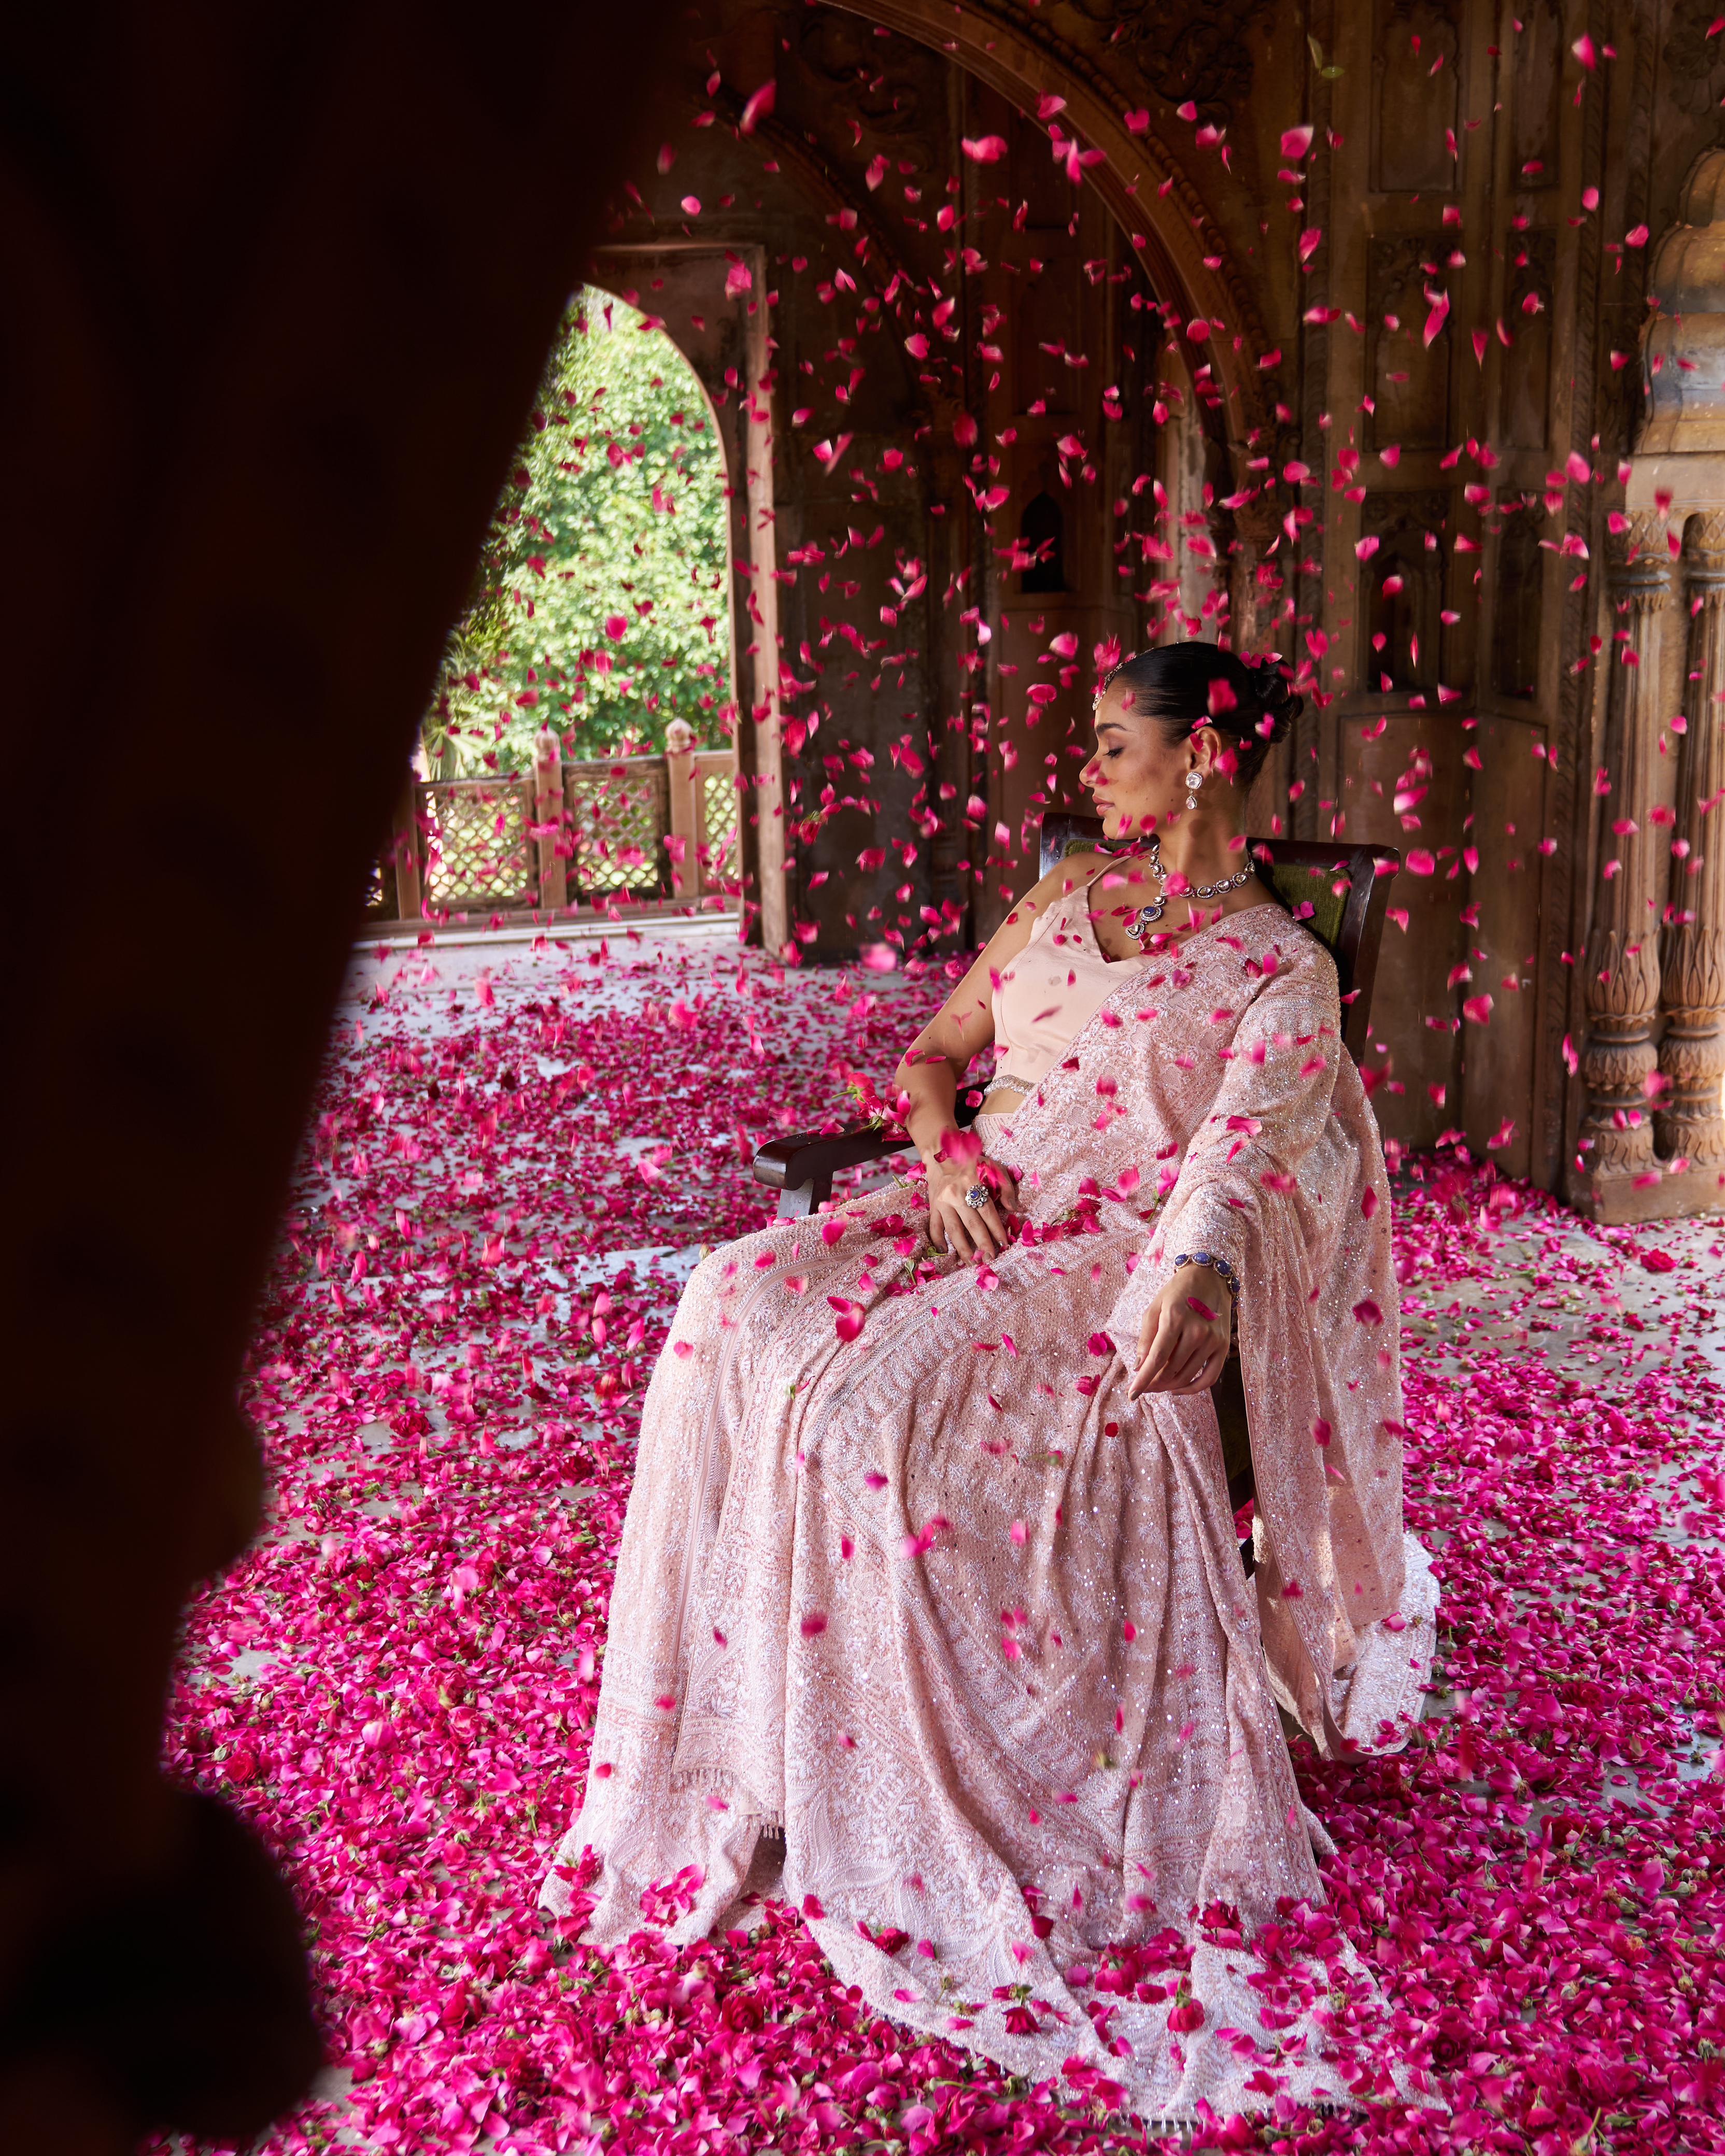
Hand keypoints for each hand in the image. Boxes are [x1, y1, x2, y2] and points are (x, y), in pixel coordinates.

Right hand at [925, 1142, 1025, 1260]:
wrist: (940, 1154)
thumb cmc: (972, 1162)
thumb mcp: (992, 1167)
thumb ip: (1005, 1186)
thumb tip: (1014, 1208)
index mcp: (973, 1183)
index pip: (987, 1211)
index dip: (997, 1229)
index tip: (1005, 1244)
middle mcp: (956, 1194)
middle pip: (972, 1224)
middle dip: (982, 1244)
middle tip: (990, 1260)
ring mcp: (942, 1202)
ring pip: (953, 1229)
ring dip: (963, 1249)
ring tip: (972, 1263)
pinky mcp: (933, 1206)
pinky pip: (934, 1226)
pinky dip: (938, 1240)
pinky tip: (945, 1251)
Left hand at [1128, 1263, 1232, 1397]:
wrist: (1209, 1279)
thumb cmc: (1176, 1293)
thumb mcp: (1154, 1309)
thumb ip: (1145, 1339)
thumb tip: (1138, 1367)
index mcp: (1175, 1318)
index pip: (1157, 1358)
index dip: (1143, 1379)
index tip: (1132, 1394)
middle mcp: (1197, 1331)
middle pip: (1171, 1370)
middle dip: (1153, 1383)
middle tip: (1143, 1386)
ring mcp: (1213, 1340)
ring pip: (1187, 1375)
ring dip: (1168, 1386)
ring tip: (1156, 1385)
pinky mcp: (1224, 1347)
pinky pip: (1209, 1378)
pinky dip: (1192, 1388)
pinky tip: (1178, 1389)